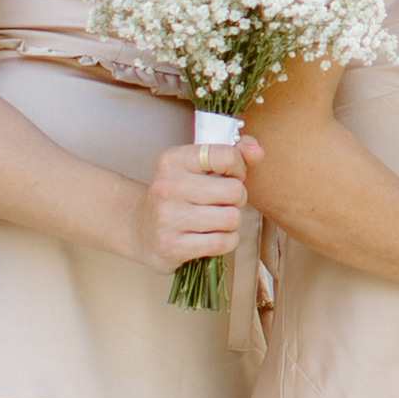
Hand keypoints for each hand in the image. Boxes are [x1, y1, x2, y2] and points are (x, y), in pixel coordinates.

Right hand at [145, 133, 255, 272]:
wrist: (140, 229)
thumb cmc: (179, 194)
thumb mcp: (198, 167)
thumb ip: (233, 153)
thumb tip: (258, 151)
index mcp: (173, 160)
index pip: (225, 156)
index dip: (239, 167)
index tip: (231, 175)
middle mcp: (167, 186)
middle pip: (234, 191)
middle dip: (237, 198)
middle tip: (224, 202)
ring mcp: (168, 218)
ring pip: (231, 218)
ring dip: (231, 222)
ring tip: (217, 220)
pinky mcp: (172, 246)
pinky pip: (222, 242)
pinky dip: (227, 240)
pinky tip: (214, 236)